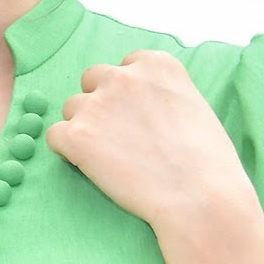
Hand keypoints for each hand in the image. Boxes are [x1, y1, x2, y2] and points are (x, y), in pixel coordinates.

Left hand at [45, 50, 258, 230]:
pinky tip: (91, 167)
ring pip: (73, 108)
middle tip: (120, 136)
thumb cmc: (208, 163)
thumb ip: (163, 94)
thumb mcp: (194, 107)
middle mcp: (123, 76)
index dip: (128, 93)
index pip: (127, 65)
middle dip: (102, 103)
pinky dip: (67, 151)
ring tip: (111, 158)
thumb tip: (144, 104)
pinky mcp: (77, 135)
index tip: (138, 116)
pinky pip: (55, 136)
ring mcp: (96, 104)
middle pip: (93, 79)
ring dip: (85, 128)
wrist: (200, 198)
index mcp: (156, 65)